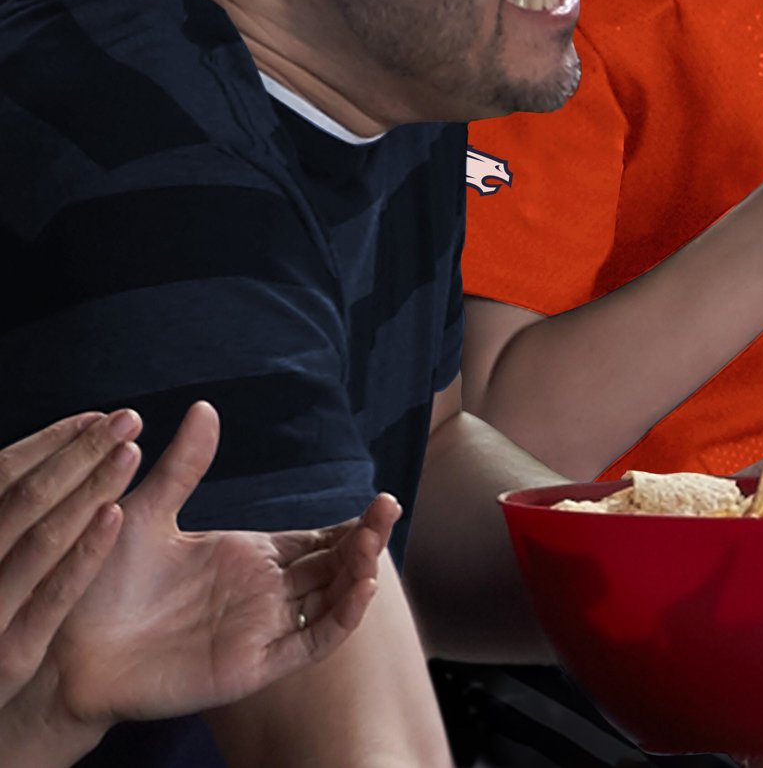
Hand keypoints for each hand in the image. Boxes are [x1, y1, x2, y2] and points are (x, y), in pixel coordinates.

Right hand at [0, 410, 140, 710]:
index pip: (0, 479)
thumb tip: (59, 447)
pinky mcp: (11, 655)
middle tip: (128, 419)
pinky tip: (117, 514)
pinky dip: (83, 552)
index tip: (97, 416)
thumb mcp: (4, 556)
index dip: (48, 444)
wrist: (0, 716)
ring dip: (87, 490)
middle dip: (77, 455)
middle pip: (23, 501)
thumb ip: (19, 512)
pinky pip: (51, 596)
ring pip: (38, 541)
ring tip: (130, 451)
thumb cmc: (3, 613)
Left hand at [49, 401, 399, 725]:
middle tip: (387, 508)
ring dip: (359, 575)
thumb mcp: (146, 513)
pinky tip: (358, 588)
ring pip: (329, 603)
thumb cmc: (102, 583)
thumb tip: (206, 406)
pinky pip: (308, 645)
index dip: (352, 524)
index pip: (319, 540)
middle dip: (367, 540)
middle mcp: (263, 593)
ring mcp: (260, 630)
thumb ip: (184, 466)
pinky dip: (340, 620)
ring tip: (375, 541)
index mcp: (248, 557)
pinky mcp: (249, 666)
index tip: (381, 499)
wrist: (65, 646)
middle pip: (334, 567)